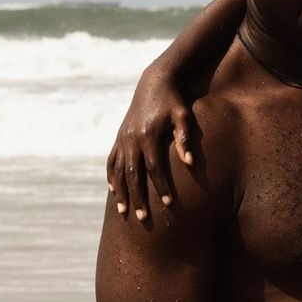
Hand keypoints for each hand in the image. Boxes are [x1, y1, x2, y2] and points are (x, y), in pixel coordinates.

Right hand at [106, 68, 198, 221]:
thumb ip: (185, 138)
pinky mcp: (119, 137)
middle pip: (133, 174)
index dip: (161, 186)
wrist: (154, 83)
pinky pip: (112, 160)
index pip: (154, 167)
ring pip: (119, 170)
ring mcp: (122, 138)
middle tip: (143, 218)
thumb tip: (189, 163)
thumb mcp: (183, 116)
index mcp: (147, 135)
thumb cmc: (174, 101)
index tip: (169, 203)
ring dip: (121, 192)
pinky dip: (112, 175)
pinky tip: (113, 190)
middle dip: (138, 197)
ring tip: (124, 211)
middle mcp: (131, 139)